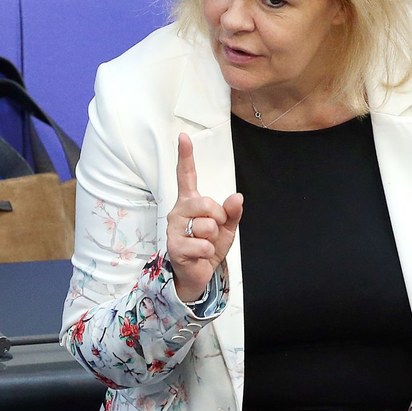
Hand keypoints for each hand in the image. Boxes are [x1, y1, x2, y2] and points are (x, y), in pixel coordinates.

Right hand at [166, 133, 242, 301]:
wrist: (197, 273)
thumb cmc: (208, 246)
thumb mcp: (226, 228)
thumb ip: (232, 212)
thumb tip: (237, 197)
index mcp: (190, 202)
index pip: (186, 175)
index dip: (185, 156)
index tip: (183, 137)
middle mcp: (179, 211)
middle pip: (205, 203)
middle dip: (218, 218)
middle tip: (213, 230)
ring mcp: (174, 228)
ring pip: (206, 226)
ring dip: (213, 238)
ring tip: (204, 244)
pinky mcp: (174, 246)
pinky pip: (203, 244)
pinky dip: (208, 252)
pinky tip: (200, 255)